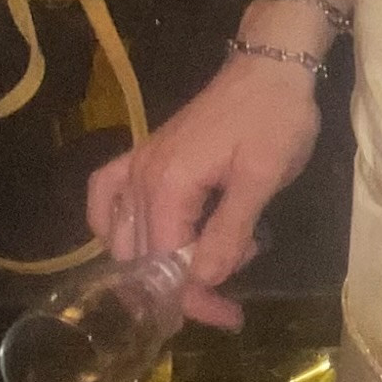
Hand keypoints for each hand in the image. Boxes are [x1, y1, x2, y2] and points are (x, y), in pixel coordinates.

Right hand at [85, 52, 321, 330]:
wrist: (270, 65)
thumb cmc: (274, 118)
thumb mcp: (262, 178)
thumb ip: (229, 232)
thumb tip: (201, 281)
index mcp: (168, 185)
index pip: (165, 264)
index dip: (195, 298)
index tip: (231, 316)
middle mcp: (140, 177)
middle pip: (141, 257)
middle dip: (181, 289)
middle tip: (226, 302)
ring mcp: (138, 164)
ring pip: (123, 235)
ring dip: (158, 264)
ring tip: (206, 268)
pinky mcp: (145, 155)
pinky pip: (107, 195)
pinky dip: (113, 223)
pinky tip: (131, 239)